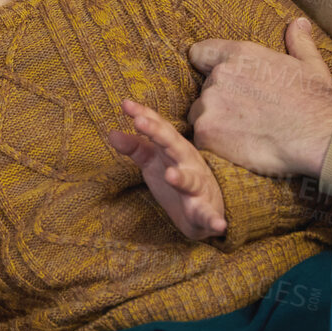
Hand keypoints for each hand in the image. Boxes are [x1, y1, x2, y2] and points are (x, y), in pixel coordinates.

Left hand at [110, 99, 226, 240]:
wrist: (205, 210)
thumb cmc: (176, 178)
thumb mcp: (153, 161)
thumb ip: (134, 147)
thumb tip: (111, 133)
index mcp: (174, 149)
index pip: (159, 128)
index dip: (144, 115)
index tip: (125, 104)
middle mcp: (188, 164)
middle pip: (174, 146)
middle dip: (159, 134)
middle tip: (141, 122)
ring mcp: (198, 187)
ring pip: (191, 181)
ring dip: (182, 178)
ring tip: (171, 175)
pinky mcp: (204, 212)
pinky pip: (209, 216)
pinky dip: (214, 220)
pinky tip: (219, 225)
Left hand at [187, 17, 331, 178]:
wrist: (320, 135)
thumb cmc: (317, 101)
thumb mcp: (311, 65)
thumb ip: (298, 42)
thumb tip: (299, 23)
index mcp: (240, 54)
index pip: (201, 53)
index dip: (206, 67)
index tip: (218, 81)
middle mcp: (220, 75)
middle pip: (204, 90)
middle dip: (219, 102)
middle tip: (246, 116)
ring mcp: (210, 104)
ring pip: (200, 115)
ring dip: (215, 124)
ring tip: (245, 134)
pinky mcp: (207, 132)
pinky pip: (201, 140)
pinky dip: (215, 146)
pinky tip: (238, 149)